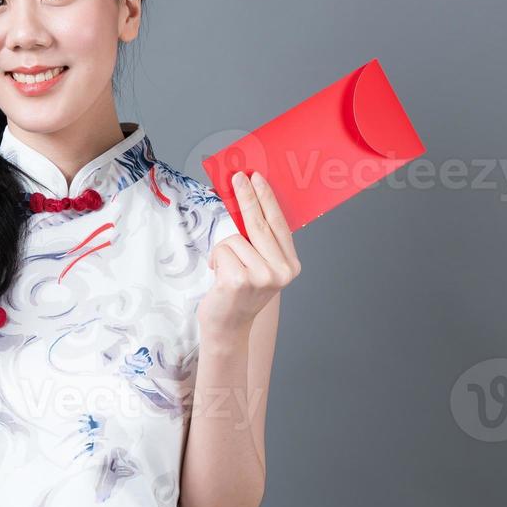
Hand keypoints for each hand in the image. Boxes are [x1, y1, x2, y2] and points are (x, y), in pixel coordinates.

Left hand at [198, 170, 301, 335]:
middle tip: (237, 178)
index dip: (267, 198)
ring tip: (226, 269)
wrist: (228, 328)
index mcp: (290, 265)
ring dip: (224, 250)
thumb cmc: (240, 293)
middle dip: (247, 196)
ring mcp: (262, 277)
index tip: (256, 178)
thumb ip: (260, 241)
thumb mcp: (259, 266)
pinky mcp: (239, 280)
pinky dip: (216, 259)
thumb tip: (248, 199)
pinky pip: (222, 250)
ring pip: (235, 238)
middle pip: (259, 223)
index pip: (278, 224)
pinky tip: (220, 276)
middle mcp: (281, 271)